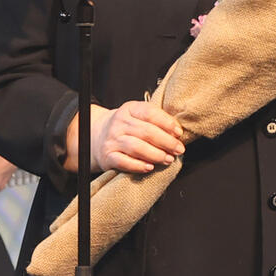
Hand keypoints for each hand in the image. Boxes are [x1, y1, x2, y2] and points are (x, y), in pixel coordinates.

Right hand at [68, 100, 184, 174]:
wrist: (97, 135)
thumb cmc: (125, 127)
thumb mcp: (138, 117)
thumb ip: (156, 121)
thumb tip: (177, 133)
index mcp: (130, 109)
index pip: (150, 113)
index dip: (167, 123)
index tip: (178, 133)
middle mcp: (119, 123)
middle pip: (146, 132)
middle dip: (166, 142)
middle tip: (178, 149)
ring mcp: (112, 139)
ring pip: (136, 147)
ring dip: (156, 154)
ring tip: (168, 159)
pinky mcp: (108, 156)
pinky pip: (124, 162)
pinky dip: (138, 166)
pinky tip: (150, 167)